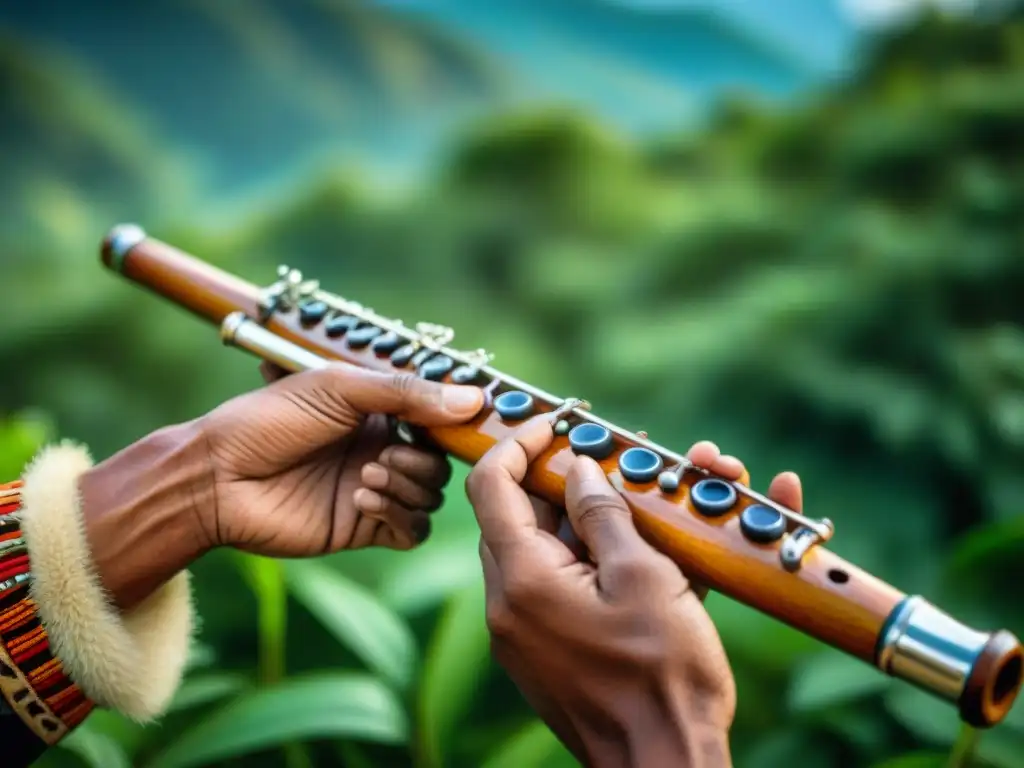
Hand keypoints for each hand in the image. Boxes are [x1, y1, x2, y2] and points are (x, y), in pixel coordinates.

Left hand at [80, 362, 482, 609]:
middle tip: (384, 455)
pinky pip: (411, 530)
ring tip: (365, 475)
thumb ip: (405, 393)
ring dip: (408, 486)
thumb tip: (473, 399)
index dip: (451, 420)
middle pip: (440, 463)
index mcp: (376, 412)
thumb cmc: (267, 420)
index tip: (464, 419)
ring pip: (431, 497)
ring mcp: (372, 490)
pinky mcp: (361, 528)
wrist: (216, 477)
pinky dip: (399, 515)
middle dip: (422, 461)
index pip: (435, 418)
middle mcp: (380, 449)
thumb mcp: (337, 388)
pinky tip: (362, 498)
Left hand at [465, 417, 801, 767]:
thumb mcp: (643, 577)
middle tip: (624, 461)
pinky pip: (565, 587)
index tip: (561, 422)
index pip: (491, 484)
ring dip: (596, 520)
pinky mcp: (551, 650)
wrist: (666, 765)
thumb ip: (604, 514)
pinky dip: (599, 561)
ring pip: (552, 550)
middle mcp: (512, 603)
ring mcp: (528, 631)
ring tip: (659, 500)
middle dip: (573, 479)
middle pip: (525, 515)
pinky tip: (657, 549)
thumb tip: (578, 468)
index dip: (520, 441)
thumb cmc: (662, 673)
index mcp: (523, 579)